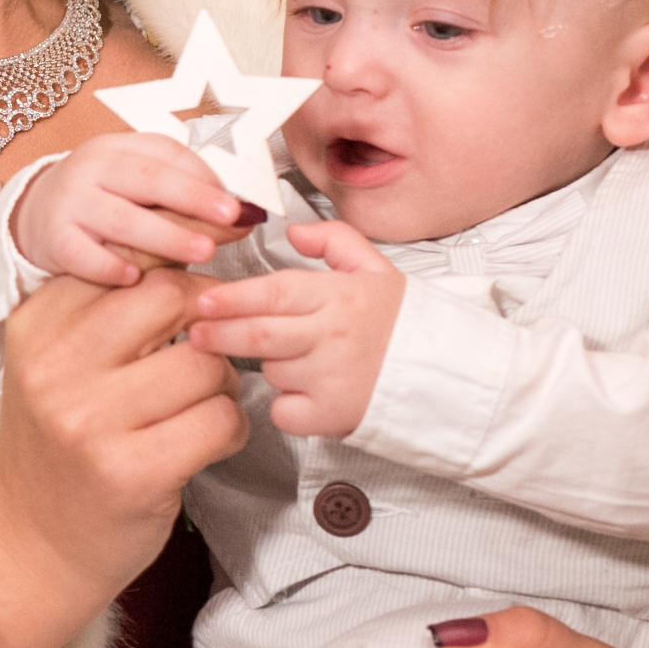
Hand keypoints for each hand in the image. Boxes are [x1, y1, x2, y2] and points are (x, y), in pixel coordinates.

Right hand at [0, 270, 245, 647]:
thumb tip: (192, 262)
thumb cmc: (57, 447)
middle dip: (208, 323)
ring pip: (204, 364)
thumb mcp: (56, 363)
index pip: (131, 266)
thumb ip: (105, 313)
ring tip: (201, 406)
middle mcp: (55, 366)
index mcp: (37, 325)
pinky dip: (230, 429)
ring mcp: (90, 420)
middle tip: (205, 353)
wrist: (28, 542)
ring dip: (222, 385)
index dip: (180, 277)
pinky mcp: (132, 471)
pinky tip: (207, 442)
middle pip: (171, 298)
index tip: (196, 303)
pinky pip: (219, 421)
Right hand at [10, 133, 260, 286]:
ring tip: (203, 251)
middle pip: (146, 179)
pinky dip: (108, 267)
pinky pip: (82, 254)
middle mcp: (93, 169)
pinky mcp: (54, 239)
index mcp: (119, 148)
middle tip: (230, 216)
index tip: (239, 198)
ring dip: (166, 236)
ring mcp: (71, 203)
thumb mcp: (138, 185)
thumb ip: (186, 195)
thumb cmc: (105, 201)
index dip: (206, 176)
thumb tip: (248, 214)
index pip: (167, 154)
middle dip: (192, 198)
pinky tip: (133, 278)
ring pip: (121, 218)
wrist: (35, 213)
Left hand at [191, 220, 399, 437]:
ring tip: (294, 360)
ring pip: (273, 370)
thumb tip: (293, 231)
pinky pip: (286, 411)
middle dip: (219, 333)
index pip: (274, 292)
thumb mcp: (378, 270)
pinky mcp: (334, 416)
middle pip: (260, 334)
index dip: (233, 297)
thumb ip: (335, 241)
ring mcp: (333, 378)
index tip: (203, 300)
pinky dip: (286, 406)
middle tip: (195, 333)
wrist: (454, 377)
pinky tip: (306, 395)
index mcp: (342, 296)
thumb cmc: (410, 325)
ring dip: (269, 366)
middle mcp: (335, 336)